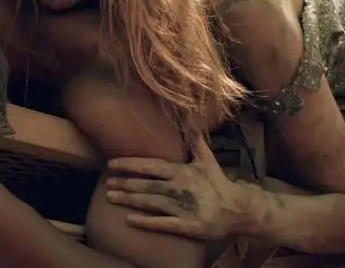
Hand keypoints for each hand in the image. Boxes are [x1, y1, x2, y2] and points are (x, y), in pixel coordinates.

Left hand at [106, 135, 252, 240]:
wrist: (238, 209)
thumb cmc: (217, 183)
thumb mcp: (206, 159)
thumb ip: (195, 140)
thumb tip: (190, 118)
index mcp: (182, 172)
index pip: (151, 166)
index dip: (130, 164)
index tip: (111, 164)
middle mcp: (179, 188)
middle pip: (146, 185)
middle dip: (125, 184)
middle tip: (106, 184)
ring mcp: (182, 208)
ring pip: (151, 203)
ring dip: (129, 200)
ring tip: (110, 197)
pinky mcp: (187, 225)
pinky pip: (163, 223)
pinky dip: (146, 221)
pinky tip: (129, 219)